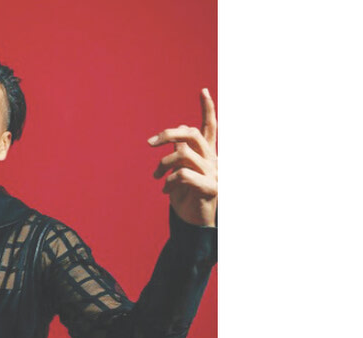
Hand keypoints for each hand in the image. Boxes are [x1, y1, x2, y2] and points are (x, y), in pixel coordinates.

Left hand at [148, 88, 216, 226]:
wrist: (192, 222)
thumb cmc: (183, 195)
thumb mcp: (178, 171)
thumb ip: (178, 154)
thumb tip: (173, 141)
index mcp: (205, 153)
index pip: (209, 126)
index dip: (207, 108)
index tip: (202, 90)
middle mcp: (212, 159)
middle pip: (191, 134)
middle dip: (168, 134)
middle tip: (149, 143)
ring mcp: (213, 173)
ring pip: (183, 153)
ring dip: (163, 164)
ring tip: (156, 176)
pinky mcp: (210, 187)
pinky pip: (184, 174)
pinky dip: (169, 181)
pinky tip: (165, 190)